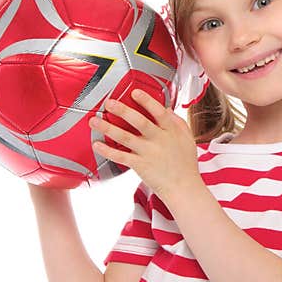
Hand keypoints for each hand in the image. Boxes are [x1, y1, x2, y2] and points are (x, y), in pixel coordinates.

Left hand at [89, 90, 201, 206]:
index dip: (147, 101)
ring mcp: (148, 153)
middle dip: (123, 110)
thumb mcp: (187, 139)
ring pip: (125, 137)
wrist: (184, 188)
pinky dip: (107, 151)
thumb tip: (166, 108)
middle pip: (139, 122)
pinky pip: (120, 156)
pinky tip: (96, 144)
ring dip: (108, 128)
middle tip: (109, 102)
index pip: (159, 112)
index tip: (135, 92)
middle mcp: (159, 140)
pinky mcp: (140, 166)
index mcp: (171, 131)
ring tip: (94, 120)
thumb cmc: (186, 164)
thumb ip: (177, 122)